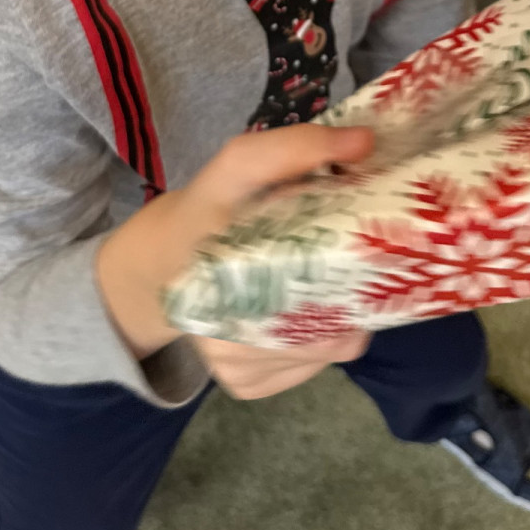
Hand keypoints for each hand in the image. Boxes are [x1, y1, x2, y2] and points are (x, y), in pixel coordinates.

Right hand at [96, 123, 373, 394]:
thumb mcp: (242, 162)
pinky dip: (325, 340)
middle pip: (329, 319)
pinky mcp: (242, 387)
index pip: (299, 255)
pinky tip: (308, 311)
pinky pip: (314, 368)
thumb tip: (365, 143)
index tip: (365, 236)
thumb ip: (298, 147)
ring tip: (332, 280)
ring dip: (344, 315)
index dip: (350, 256)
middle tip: (355, 257)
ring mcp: (231, 364)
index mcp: (220, 255)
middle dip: (355, 289)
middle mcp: (222, 323)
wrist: (164, 261)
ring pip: (329, 348)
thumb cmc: (212, 208)